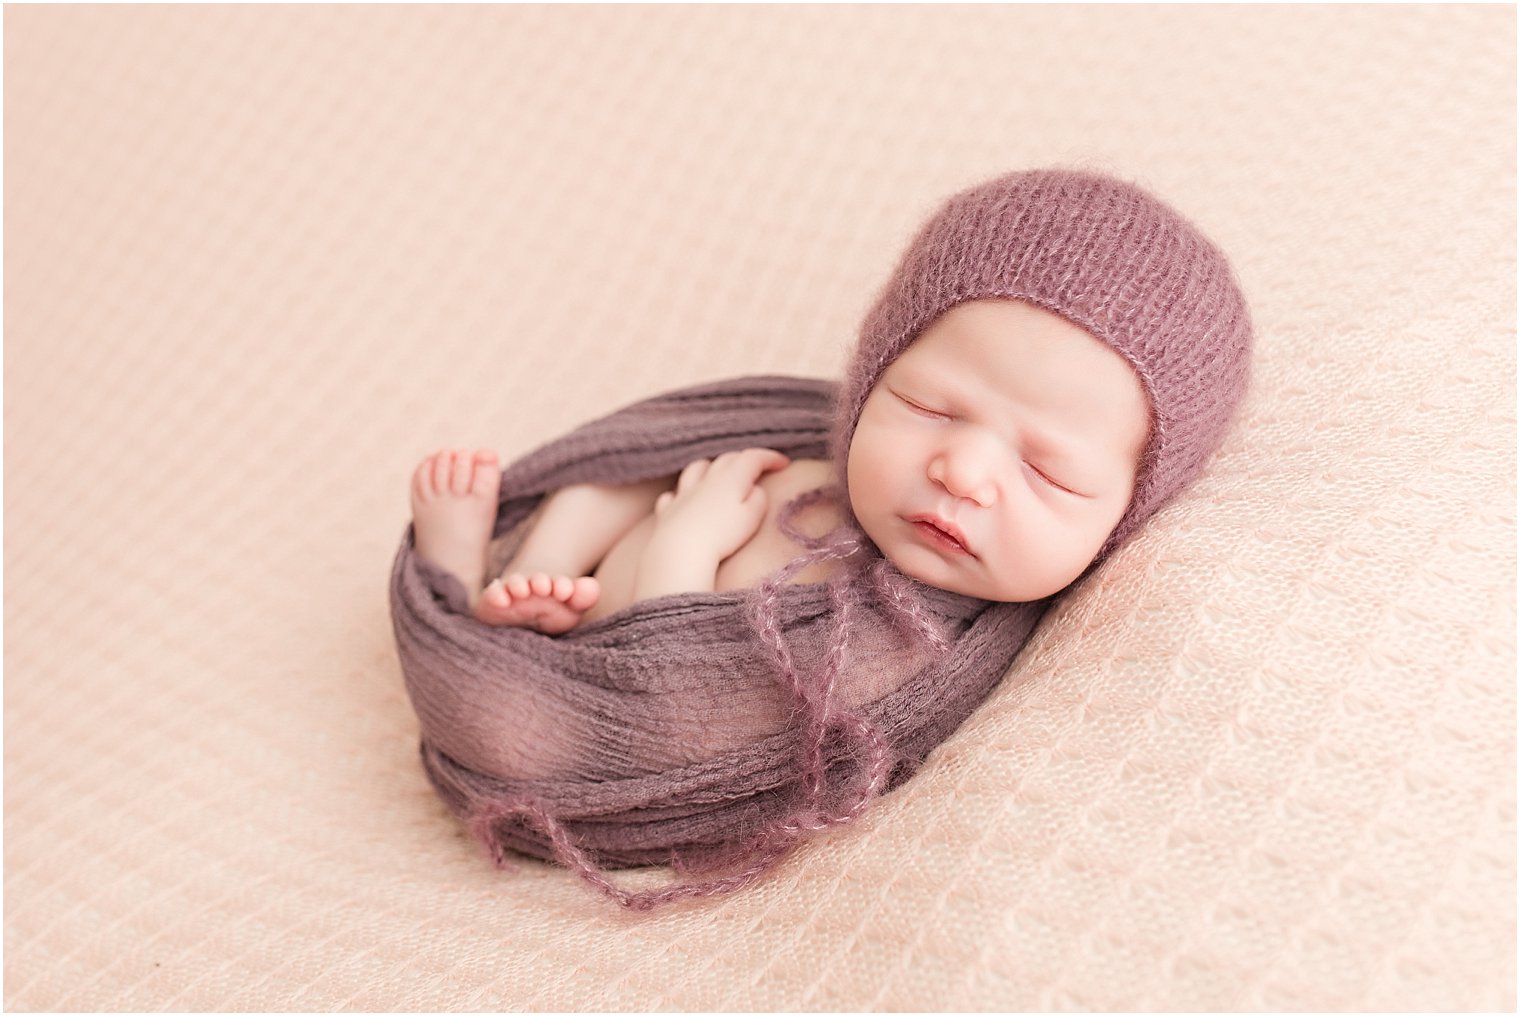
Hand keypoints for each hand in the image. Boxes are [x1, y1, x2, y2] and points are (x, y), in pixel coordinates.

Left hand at [651, 448, 790, 561]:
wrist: (681, 551)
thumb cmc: (722, 535)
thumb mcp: (752, 517)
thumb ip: (758, 499)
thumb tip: (754, 489)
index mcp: (730, 478)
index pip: (753, 458)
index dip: (770, 457)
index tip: (784, 463)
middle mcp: (706, 480)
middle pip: (726, 459)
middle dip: (744, 459)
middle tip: (758, 469)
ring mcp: (683, 494)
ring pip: (696, 469)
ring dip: (710, 468)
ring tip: (717, 475)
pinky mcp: (667, 511)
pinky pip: (673, 495)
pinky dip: (681, 493)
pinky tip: (683, 500)